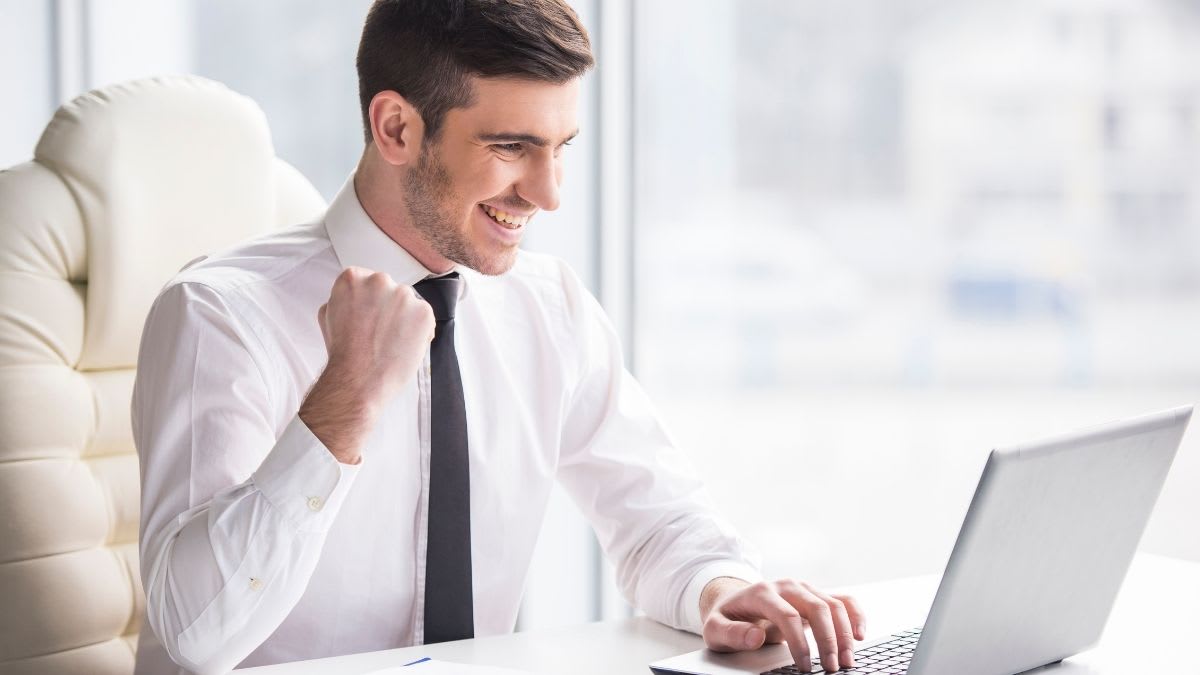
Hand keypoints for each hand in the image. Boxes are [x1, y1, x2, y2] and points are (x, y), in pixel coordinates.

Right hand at [299, 267, 434, 462]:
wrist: (358, 378)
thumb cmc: (342, 353)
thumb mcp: (327, 315)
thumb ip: (343, 299)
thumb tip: (353, 299)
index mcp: (353, 277)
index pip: (367, 281)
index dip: (368, 302)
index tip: (367, 316)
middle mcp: (379, 281)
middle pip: (389, 290)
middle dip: (387, 309)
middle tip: (379, 332)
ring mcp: (403, 295)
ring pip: (408, 304)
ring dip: (404, 319)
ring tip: (390, 342)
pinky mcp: (423, 312)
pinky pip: (424, 318)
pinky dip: (419, 332)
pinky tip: (403, 346)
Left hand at [700, 577, 864, 672]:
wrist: (734, 600)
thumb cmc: (727, 618)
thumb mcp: (715, 629)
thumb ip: (732, 634)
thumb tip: (756, 636)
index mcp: (761, 592)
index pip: (787, 616)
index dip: (799, 643)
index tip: (804, 667)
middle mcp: (786, 586)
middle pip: (816, 607)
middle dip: (828, 640)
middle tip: (832, 668)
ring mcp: (803, 588)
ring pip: (833, 604)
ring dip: (845, 633)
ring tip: (848, 660)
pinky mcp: (815, 594)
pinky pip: (842, 600)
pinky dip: (855, 614)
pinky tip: (861, 634)